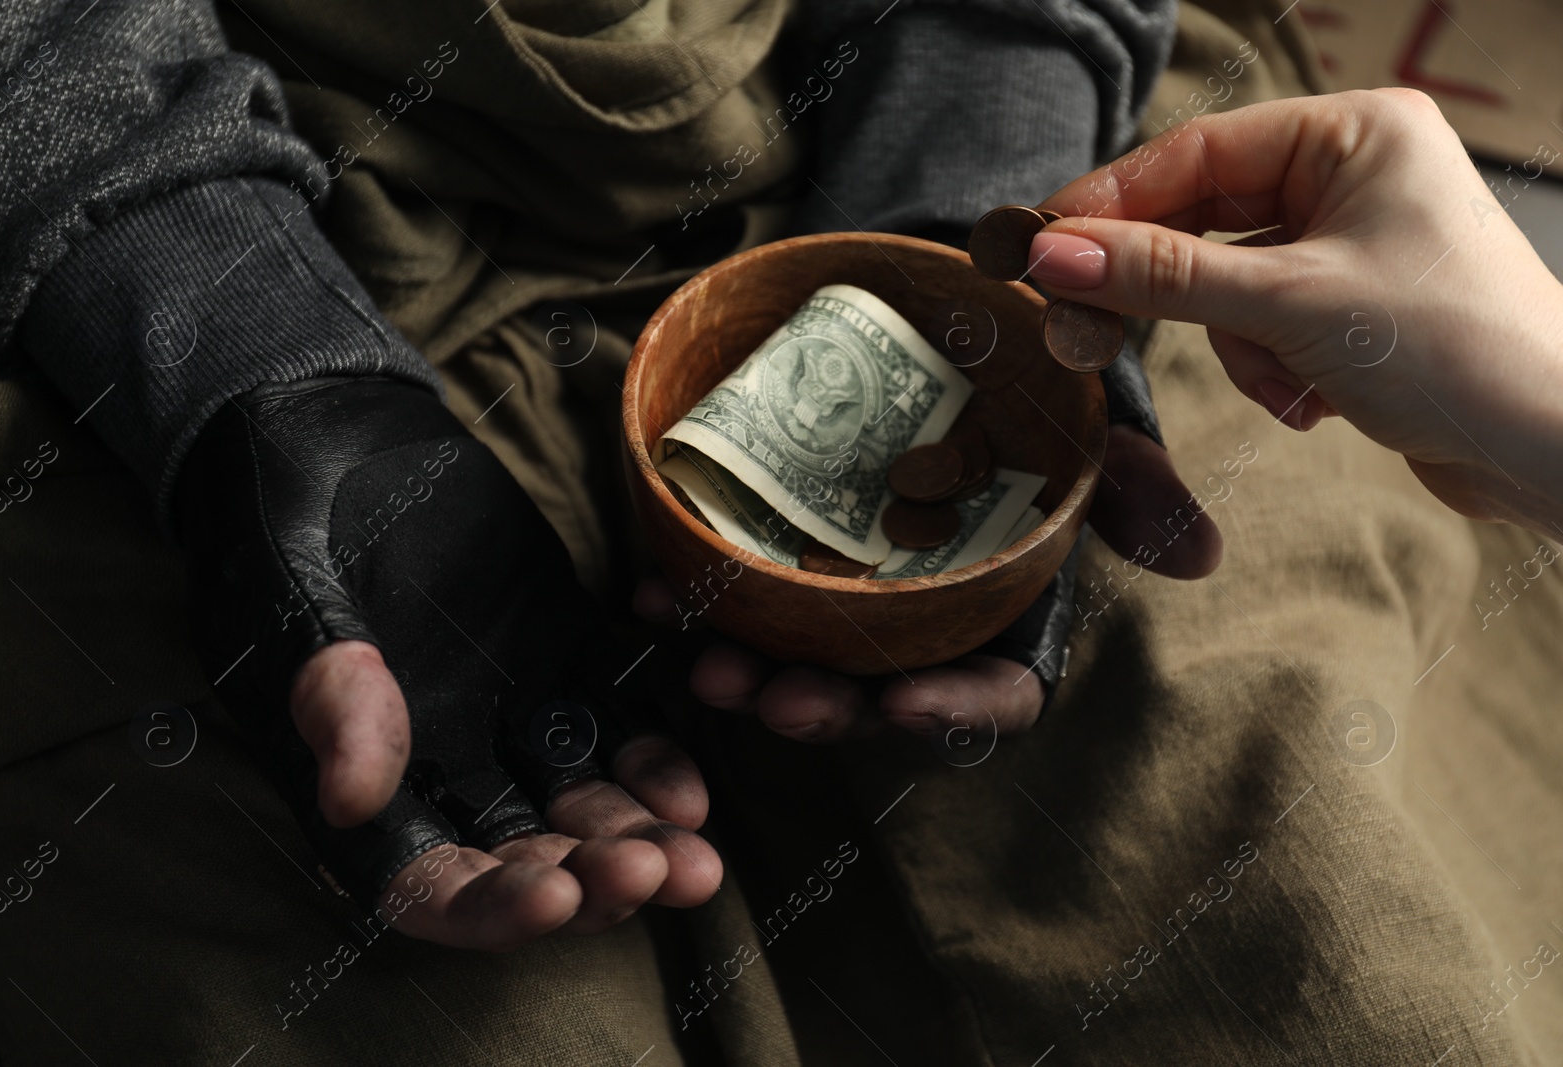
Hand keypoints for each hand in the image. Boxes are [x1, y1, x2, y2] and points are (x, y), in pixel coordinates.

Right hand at [175, 377, 719, 950]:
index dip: (490, 907)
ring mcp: (507, 710)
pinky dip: (652, 754)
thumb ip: (328, 700)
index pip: (425, 882)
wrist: (324, 431)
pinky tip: (691, 786)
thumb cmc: (275, 528)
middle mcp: (442, 765)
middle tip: (656, 874)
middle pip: (524, 855)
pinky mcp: (559, 651)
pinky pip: (615, 716)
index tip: (554, 896)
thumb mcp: (290, 610)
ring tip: (696, 855)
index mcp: (362, 781)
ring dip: (637, 832)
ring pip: (580, 799)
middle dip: (590, 879)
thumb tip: (353, 802)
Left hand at [638, 418, 1220, 743]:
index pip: (990, 689)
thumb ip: (1133, 490)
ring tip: (705, 658)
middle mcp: (918, 611)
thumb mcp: (1091, 429)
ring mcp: (846, 583)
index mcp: (997, 606)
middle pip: (874, 690)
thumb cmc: (1033, 384)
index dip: (950, 709)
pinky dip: (690, 595)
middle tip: (771, 694)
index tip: (900, 704)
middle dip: (822, 705)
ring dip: (749, 668)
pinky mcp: (783, 544)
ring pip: (797, 654)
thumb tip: (1200, 557)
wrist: (951, 308)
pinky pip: (734, 588)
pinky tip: (652, 590)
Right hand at [1026, 88, 1562, 535]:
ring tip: (1290, 383)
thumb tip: (1053, 254)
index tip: (1041, 243)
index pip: (1200, 152)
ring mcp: (1354, 241)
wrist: (1551, 445)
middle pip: (1209, 218)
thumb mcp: (1288, 304)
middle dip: (1184, 291)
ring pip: (1229, 283)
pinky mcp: (1352, 304)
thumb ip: (1164, 276)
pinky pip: (1263, 323)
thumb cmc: (1450, 347)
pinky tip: (1315, 400)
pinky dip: (1271, 368)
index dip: (1114, 202)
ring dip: (1242, 346)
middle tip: (1094, 322)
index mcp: (1356, 132)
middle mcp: (1356, 173)